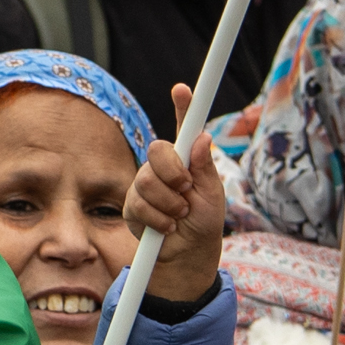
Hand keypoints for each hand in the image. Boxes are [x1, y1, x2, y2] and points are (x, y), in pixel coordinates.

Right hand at [127, 84, 227, 306]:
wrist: (185, 255)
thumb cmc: (203, 223)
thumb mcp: (212, 196)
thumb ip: (204, 167)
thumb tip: (203, 137)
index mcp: (187, 161)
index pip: (184, 129)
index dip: (183, 107)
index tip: (183, 89)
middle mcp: (164, 167)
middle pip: (158, 150)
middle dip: (174, 172)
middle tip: (186, 190)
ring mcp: (145, 184)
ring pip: (147, 180)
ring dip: (169, 203)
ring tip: (179, 216)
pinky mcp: (132, 203)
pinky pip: (139, 203)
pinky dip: (158, 219)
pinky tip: (166, 227)